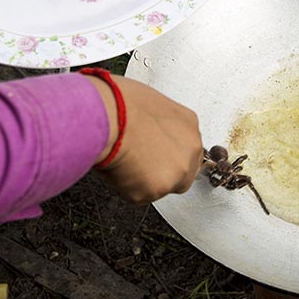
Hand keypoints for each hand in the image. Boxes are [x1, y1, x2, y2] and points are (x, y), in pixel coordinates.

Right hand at [89, 75, 203, 204]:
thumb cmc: (122, 103)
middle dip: (162, 172)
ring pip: (160, 187)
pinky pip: (139, 195)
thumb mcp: (153, 103)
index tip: (156, 154)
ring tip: (125, 160)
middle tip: (140, 163)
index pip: (188, 150)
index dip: (168, 154)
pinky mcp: (153, 191)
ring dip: (143, 180)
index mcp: (189, 125)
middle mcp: (189, 151)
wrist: (109, 116)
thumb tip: (152, 129)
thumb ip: (161, 124)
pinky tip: (119, 167)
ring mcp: (174, 174)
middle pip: (182, 174)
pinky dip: (126, 187)